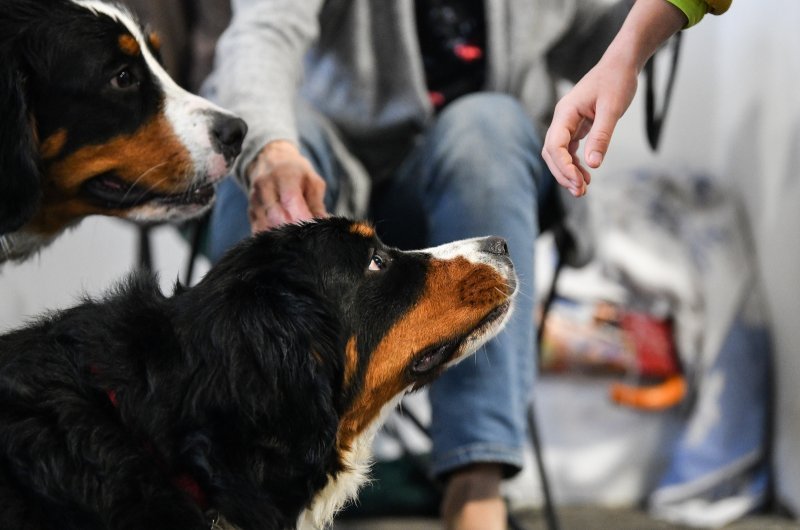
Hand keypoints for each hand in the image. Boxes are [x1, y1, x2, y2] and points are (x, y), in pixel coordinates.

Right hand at [246, 140, 327, 232]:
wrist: (269, 160)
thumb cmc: (295, 172)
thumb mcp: (312, 181)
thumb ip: (317, 203)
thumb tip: (323, 224)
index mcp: (284, 175)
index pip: (290, 200)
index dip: (303, 218)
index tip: (314, 229)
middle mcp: (265, 187)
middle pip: (276, 217)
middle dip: (293, 230)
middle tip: (306, 236)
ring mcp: (255, 200)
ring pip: (266, 227)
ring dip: (282, 236)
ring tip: (296, 238)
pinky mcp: (250, 212)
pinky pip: (259, 231)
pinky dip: (272, 237)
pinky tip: (283, 237)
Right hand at [542, 55, 637, 196]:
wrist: (621, 64)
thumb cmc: (616, 80)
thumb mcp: (612, 109)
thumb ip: (601, 136)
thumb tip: (593, 164)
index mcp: (565, 113)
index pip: (555, 146)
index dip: (564, 167)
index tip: (579, 182)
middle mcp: (562, 119)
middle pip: (552, 153)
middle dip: (564, 174)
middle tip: (581, 192)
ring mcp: (567, 123)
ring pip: (558, 154)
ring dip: (568, 172)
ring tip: (583, 188)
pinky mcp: (576, 125)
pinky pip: (569, 149)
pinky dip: (575, 163)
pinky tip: (586, 173)